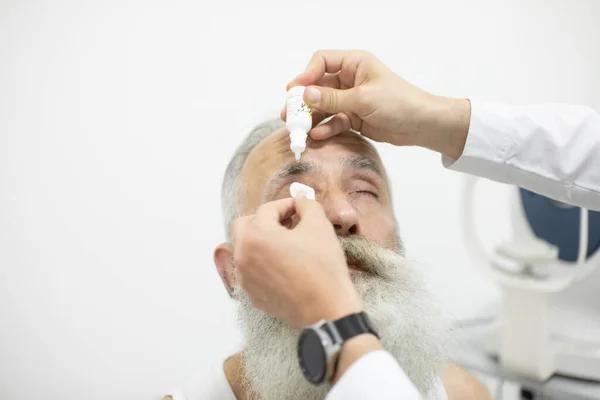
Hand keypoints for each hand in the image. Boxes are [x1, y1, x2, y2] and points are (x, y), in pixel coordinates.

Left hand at [231, 195, 362, 327]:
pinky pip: (250, 269)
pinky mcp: (251, 294)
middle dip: (264, 219)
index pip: (267, 210)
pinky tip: (283, 264)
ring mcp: (244, 277)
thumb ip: (307, 205)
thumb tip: (300, 200)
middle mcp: (242, 255)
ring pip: (244, 248)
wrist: (328, 309)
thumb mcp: (320, 226)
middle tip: (287, 222)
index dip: (286, 205)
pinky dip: (261, 261)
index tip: (300, 207)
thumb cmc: (323, 266)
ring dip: (261, 240)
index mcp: (256, 235)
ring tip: (285, 242)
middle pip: (244, 225)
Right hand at [282, 50, 470, 158]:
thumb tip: (306, 94)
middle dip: (304, 100)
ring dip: (311, 117)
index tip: (295, 90)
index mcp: (355, 63)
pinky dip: (326, 128)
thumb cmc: (399, 103)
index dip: (306, 74)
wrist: (422, 125)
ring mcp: (351, 99)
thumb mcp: (363, 99)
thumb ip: (332, 98)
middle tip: (288, 113)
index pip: (322, 61)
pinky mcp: (354, 118)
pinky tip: (317, 135)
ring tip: (298, 129)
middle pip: (319, 86)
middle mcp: (350, 79)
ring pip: (324, 106)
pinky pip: (334, 121)